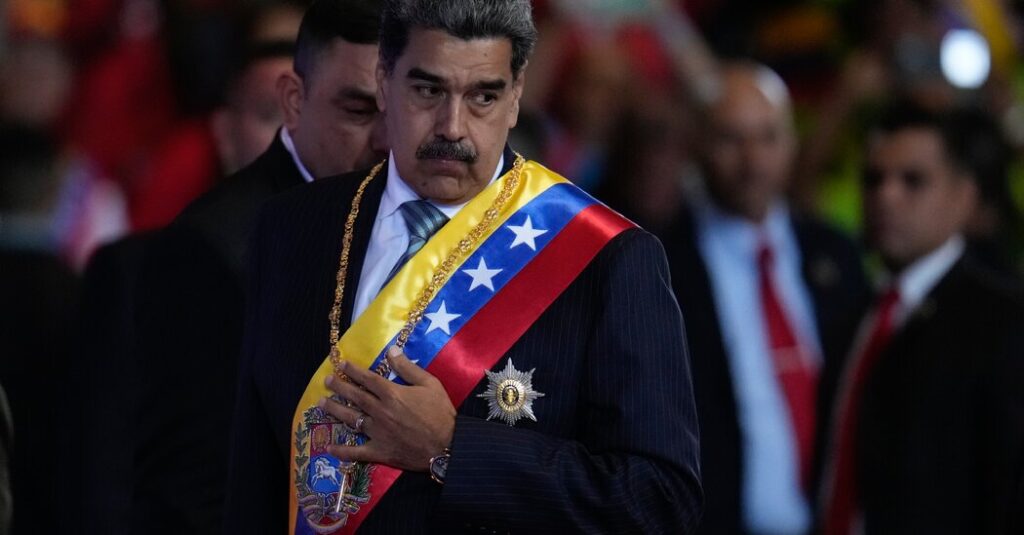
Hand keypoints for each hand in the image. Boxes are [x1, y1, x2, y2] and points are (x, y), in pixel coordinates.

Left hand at [320, 346, 455, 471]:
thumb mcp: (430, 384)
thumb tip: (391, 350)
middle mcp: (380, 411)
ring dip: (334, 410)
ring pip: (350, 419)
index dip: (353, 371)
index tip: (341, 364)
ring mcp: (377, 432)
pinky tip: (329, 448)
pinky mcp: (379, 451)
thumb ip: (408, 368)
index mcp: (392, 394)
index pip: (368, 379)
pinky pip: (356, 452)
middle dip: (339, 386)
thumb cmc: (441, 413)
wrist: (447, 445)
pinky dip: (342, 451)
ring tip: (321, 403)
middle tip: (326, 380)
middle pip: (355, 396)